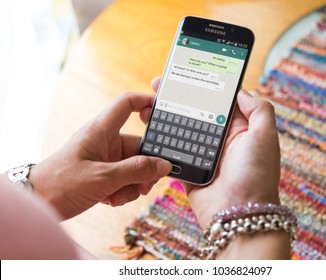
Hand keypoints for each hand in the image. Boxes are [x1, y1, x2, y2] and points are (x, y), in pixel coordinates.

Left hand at [30, 92, 171, 219]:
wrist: (38, 203)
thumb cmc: (61, 183)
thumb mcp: (104, 178)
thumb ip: (137, 171)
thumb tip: (165, 166)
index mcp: (102, 130)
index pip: (127, 104)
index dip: (146, 102)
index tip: (165, 112)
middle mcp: (106, 142)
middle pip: (140, 146)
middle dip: (146, 168)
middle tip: (146, 185)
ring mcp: (106, 159)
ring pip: (135, 167)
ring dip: (134, 184)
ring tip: (118, 195)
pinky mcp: (105, 174)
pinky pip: (126, 179)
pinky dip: (124, 191)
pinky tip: (111, 199)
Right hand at [151, 78, 280, 228]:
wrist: (238, 215)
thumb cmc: (256, 175)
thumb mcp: (266, 136)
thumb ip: (258, 109)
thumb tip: (240, 91)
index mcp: (238, 129)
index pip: (218, 102)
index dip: (203, 87)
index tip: (186, 73)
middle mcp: (220, 141)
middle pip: (195, 114)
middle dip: (178, 98)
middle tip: (159, 85)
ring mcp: (202, 156)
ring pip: (181, 131)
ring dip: (166, 117)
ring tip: (149, 104)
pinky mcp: (188, 171)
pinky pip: (172, 153)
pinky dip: (161, 142)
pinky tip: (149, 127)